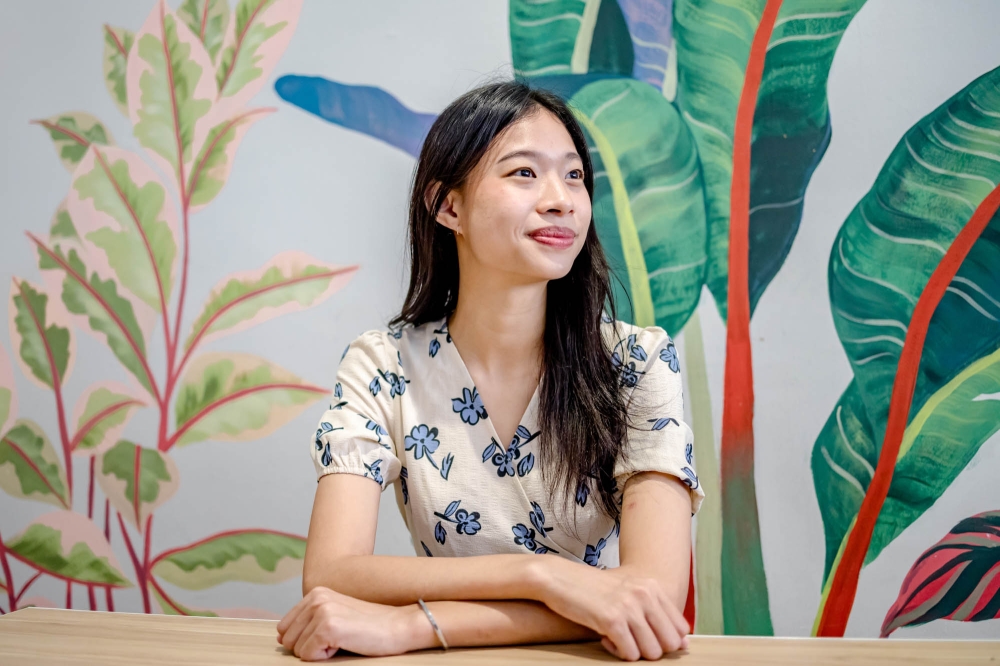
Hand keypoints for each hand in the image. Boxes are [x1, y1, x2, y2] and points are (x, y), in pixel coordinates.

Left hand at [277, 586, 416, 659]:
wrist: (399, 626)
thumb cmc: (370, 625)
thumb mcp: (335, 615)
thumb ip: (308, 621)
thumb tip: (281, 637)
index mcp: (315, 593)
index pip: (284, 628)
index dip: (305, 640)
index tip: (329, 636)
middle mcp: (316, 598)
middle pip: (288, 640)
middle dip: (310, 647)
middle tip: (338, 638)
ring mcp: (321, 611)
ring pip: (298, 650)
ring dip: (319, 652)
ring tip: (343, 640)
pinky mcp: (328, 626)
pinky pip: (309, 656)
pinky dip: (326, 657)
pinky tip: (345, 644)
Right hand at [534, 558, 689, 660]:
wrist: (558, 578)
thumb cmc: (592, 588)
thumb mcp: (628, 593)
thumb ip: (655, 613)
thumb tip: (684, 644)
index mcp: (652, 586)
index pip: (680, 629)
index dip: (665, 641)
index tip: (644, 637)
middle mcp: (645, 594)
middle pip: (670, 644)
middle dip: (651, 650)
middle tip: (630, 640)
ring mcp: (629, 606)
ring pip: (651, 653)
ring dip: (633, 652)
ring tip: (616, 638)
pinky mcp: (612, 619)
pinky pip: (629, 653)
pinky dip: (617, 652)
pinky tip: (604, 638)